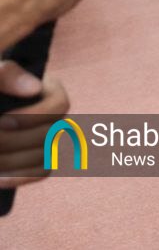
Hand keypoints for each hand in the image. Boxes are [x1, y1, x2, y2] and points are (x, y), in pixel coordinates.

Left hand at [0, 61, 68, 188]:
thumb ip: (6, 75)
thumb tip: (34, 88)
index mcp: (47, 90)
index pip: (59, 106)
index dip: (32, 117)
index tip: (2, 120)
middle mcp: (52, 115)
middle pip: (50, 134)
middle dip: (13, 141)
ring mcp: (47, 139)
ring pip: (45, 156)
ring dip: (12, 161)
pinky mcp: (37, 160)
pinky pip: (41, 172)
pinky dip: (19, 177)